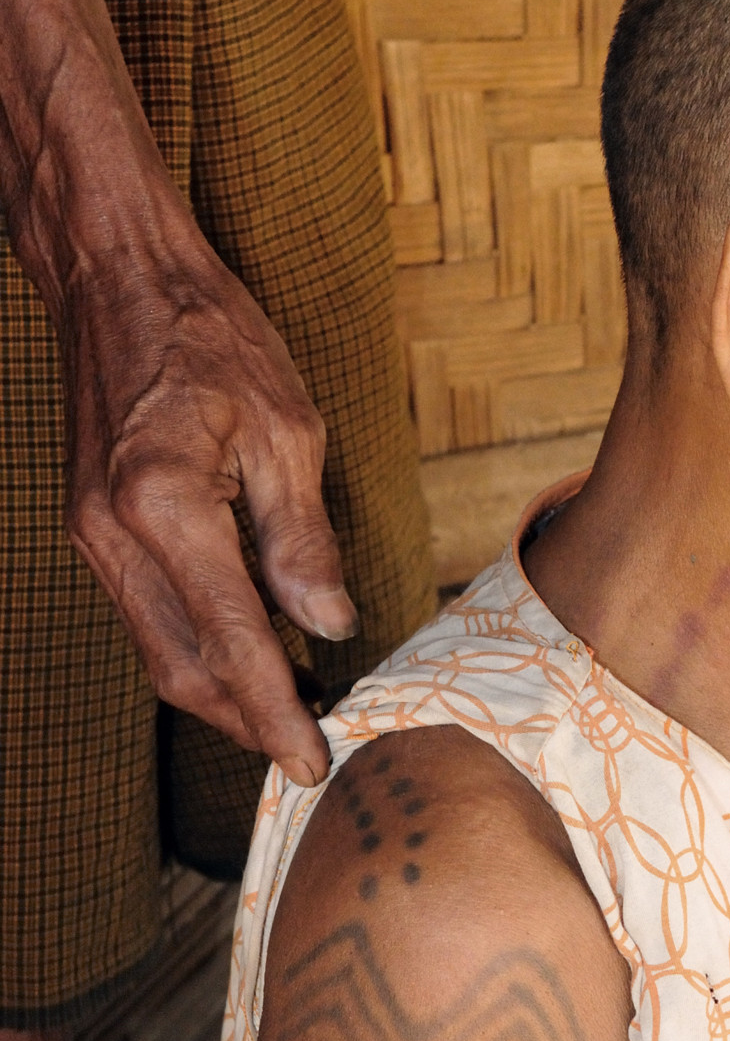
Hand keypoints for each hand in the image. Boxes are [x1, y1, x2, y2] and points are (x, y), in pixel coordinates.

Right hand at [62, 229, 356, 786]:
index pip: (232, 640)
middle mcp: (114, 533)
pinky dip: (198, 648)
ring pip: (158, 651)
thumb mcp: (287, 428)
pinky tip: (249, 655)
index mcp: (165, 505)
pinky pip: (146, 615)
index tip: (313, 761)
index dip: (274, 712)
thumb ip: (302, 537)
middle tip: (311, 745)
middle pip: (182, 667)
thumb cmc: (210, 337)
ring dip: (222, 693)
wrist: (119, 279)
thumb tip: (328, 623)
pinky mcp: (92, 530)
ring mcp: (92, 535)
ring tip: (289, 709)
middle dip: (246, 720)